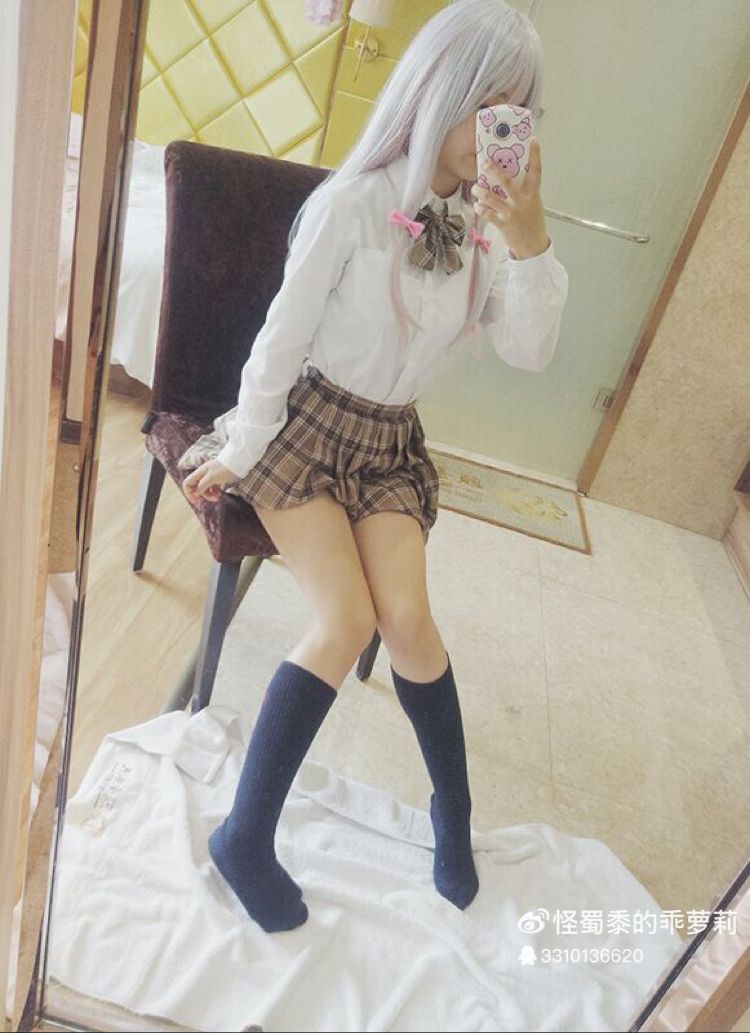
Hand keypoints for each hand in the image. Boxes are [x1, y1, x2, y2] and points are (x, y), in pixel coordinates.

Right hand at [182, 458, 238, 502]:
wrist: (239, 461)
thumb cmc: (225, 469)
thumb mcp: (212, 478)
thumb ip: (202, 486)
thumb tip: (196, 493)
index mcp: (199, 473)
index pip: (187, 484)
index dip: (189, 493)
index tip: (197, 501)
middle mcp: (203, 474)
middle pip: (197, 488)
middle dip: (203, 495)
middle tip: (212, 500)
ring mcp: (211, 476)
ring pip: (205, 489)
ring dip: (210, 495)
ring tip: (218, 497)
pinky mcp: (218, 478)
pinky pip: (212, 488)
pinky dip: (215, 492)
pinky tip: (220, 493)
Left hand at [471, 137, 548, 259]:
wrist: (533, 246)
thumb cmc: (532, 222)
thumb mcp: (533, 203)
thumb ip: (524, 190)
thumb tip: (510, 175)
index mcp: (532, 194)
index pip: (536, 170)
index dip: (535, 154)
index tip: (533, 140)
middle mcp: (522, 201)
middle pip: (507, 182)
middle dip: (495, 171)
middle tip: (486, 162)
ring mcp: (511, 213)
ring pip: (491, 198)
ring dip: (480, 191)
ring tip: (476, 188)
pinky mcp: (502, 224)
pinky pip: (487, 213)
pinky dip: (480, 208)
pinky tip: (478, 205)